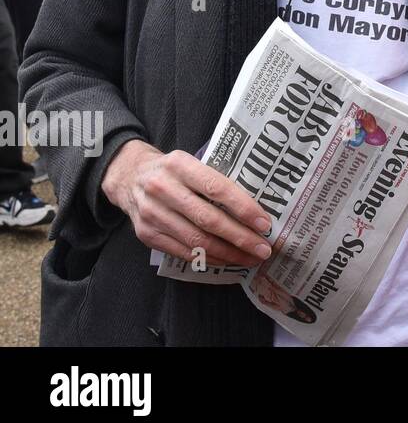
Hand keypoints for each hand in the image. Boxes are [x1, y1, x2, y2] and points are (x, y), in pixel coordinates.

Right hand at [102, 140, 273, 268]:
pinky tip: (227, 260)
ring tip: (251, 258)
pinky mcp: (146, 235)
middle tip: (264, 249)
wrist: (128, 177)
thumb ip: (215, 178)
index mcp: (180, 165)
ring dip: (228, 253)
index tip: (265, 223)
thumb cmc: (172, 170)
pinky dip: (208, 258)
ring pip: (196, 240)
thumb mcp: (190, 162)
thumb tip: (255, 206)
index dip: (243, 207)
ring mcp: (152, 214)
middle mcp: (163, 189)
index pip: (216, 188)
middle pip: (208, 219)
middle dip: (240, 237)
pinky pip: (183, 252)